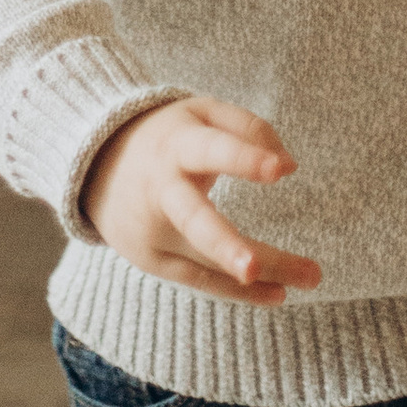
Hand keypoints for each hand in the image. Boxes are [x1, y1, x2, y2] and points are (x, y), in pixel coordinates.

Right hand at [82, 98, 322, 307]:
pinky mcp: (154, 261)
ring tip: (309, 277)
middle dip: (224, 245)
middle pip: (194, 220)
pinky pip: (202, 280)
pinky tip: (278, 293)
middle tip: (254, 267)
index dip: (245, 158)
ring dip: (257, 273)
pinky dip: (239, 291)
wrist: (97, 164)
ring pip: (206, 260)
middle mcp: (161, 191)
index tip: (282, 169)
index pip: (212, 150)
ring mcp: (154, 233)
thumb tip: (290, 165)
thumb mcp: (202, 113)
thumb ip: (248, 128)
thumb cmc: (168, 135)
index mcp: (175, 145)